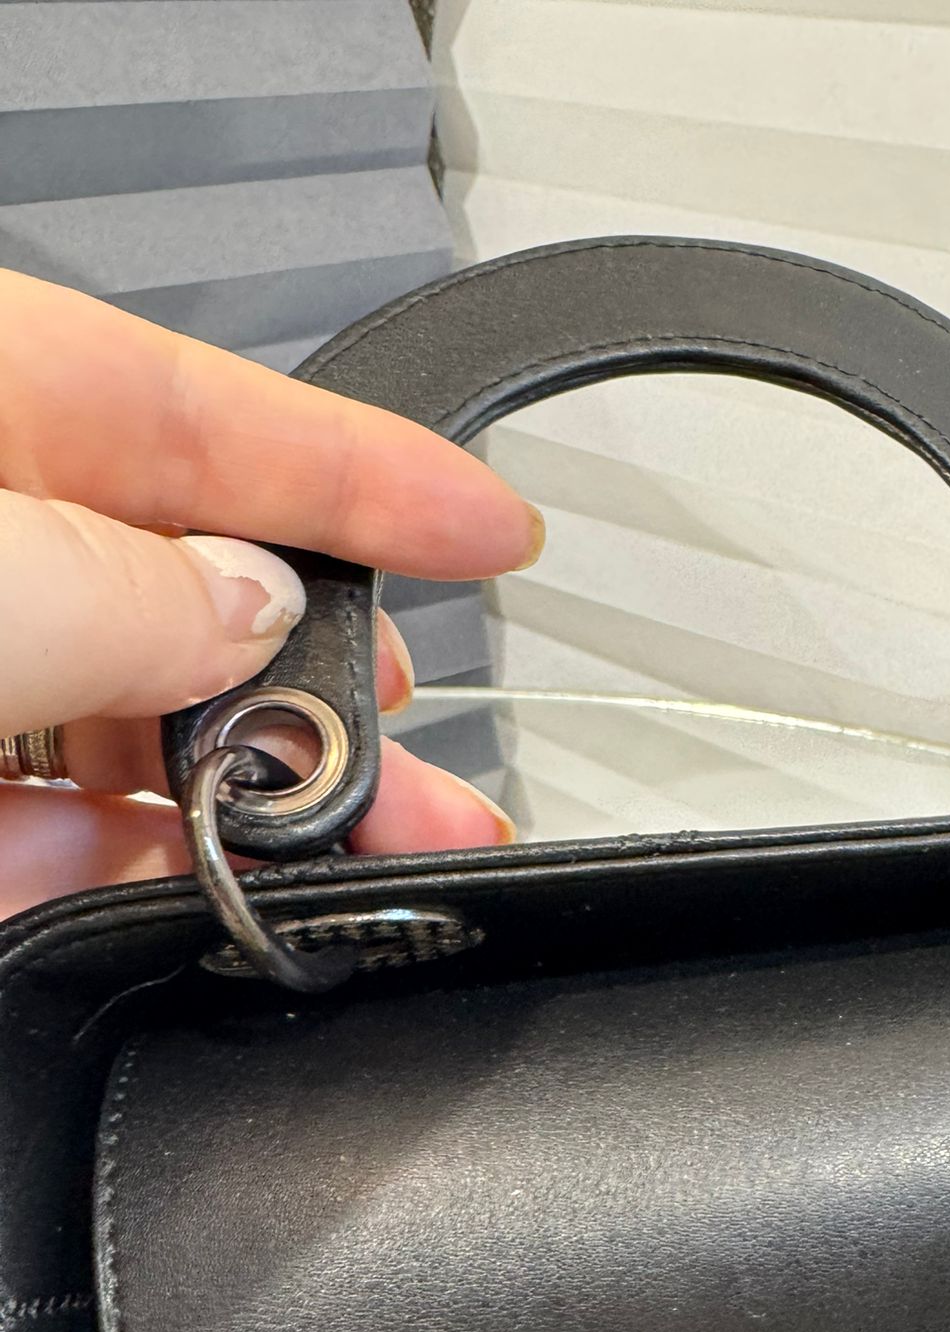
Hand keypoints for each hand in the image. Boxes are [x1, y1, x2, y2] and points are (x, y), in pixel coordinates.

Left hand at [0, 269, 544, 920]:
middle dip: (315, 692)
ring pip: (115, 735)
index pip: (200, 410)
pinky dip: (102, 875)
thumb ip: (131, 594)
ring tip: (327, 869)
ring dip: (234, 810)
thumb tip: (252, 614)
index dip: (369, 473)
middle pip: (181, 594)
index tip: (493, 528)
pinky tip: (164, 892)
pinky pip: (22, 834)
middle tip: (410, 768)